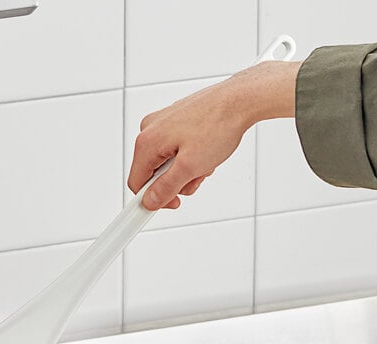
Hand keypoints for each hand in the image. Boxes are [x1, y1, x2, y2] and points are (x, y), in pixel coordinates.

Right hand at [128, 60, 300, 209]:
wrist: (240, 100)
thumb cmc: (218, 124)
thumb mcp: (190, 167)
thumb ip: (167, 188)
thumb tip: (151, 201)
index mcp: (147, 141)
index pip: (137, 183)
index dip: (151, 200)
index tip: (159, 210)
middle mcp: (150, 129)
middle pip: (153, 174)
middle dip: (175, 183)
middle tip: (195, 178)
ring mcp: (162, 123)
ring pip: (166, 163)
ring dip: (186, 171)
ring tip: (205, 162)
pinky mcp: (175, 120)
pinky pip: (176, 150)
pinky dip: (190, 157)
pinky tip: (206, 152)